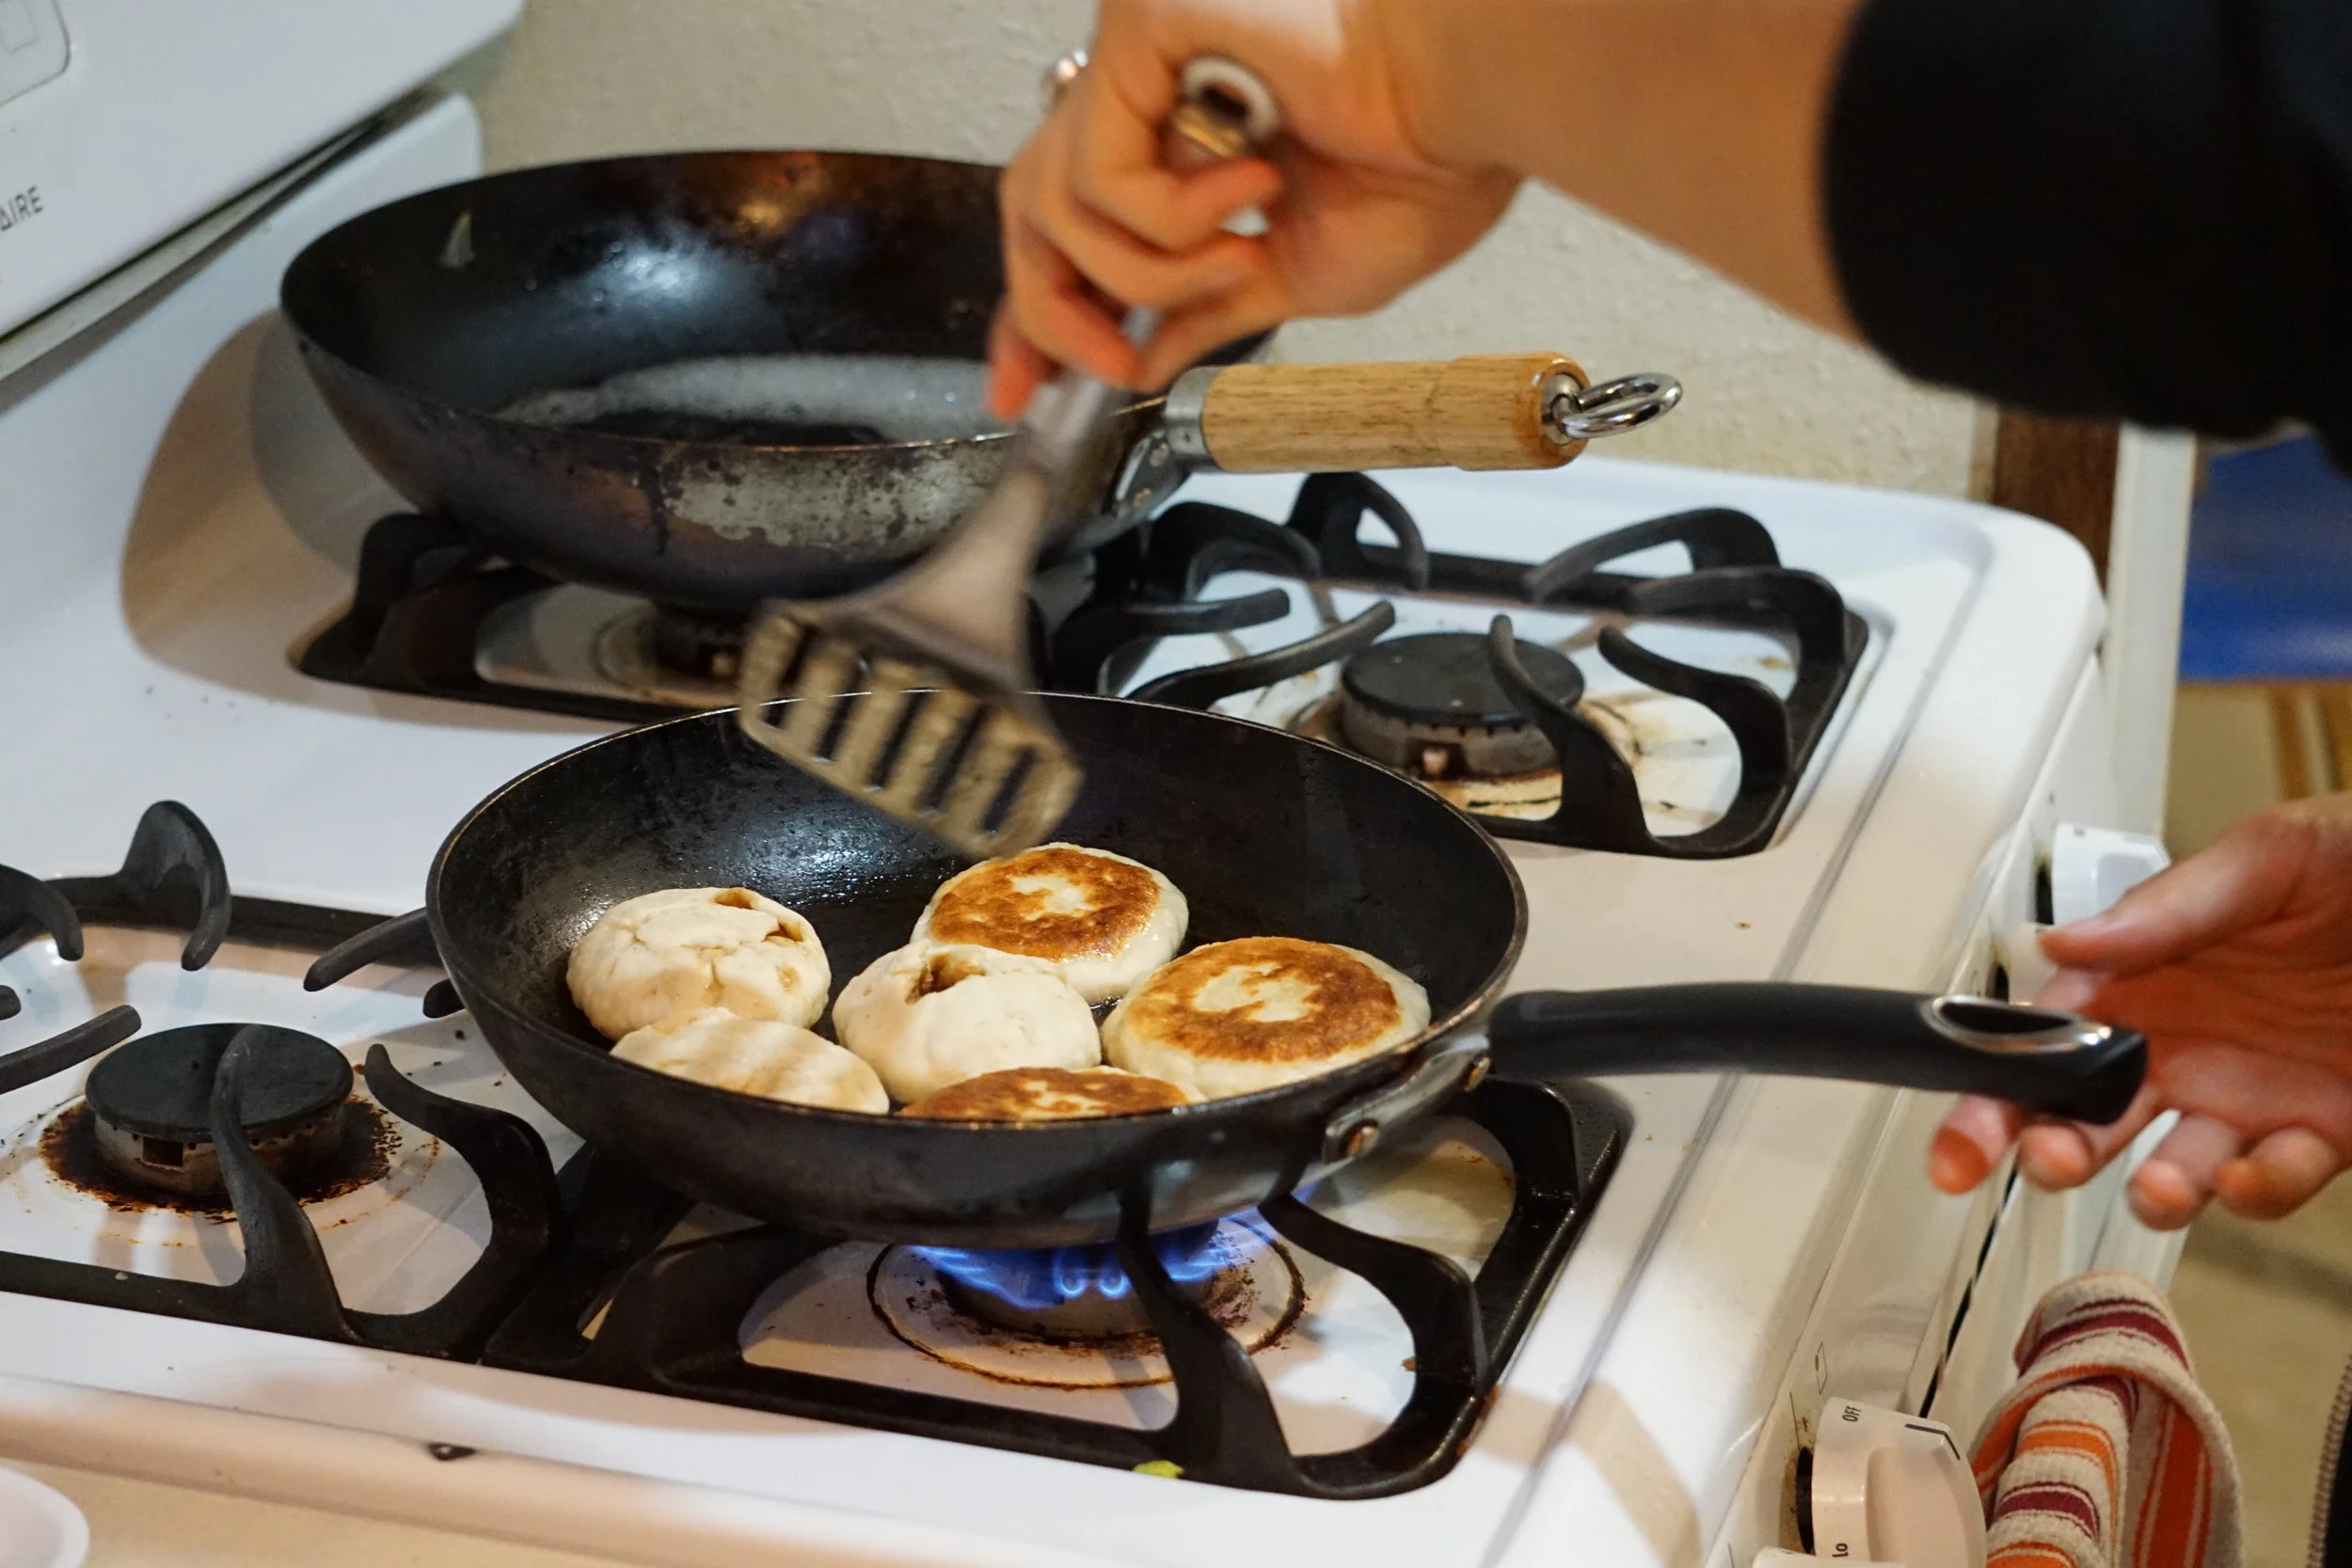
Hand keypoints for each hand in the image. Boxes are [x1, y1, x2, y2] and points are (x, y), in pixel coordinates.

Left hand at [986, 0, 1518, 417]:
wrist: (1469, 111)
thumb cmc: (1422, 163)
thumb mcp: (1295, 277)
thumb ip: (1205, 312)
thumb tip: (1142, 360)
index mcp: (1181, 145)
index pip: (1066, 228)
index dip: (1034, 313)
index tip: (1023, 390)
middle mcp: (1151, 91)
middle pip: (1032, 210)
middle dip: (1051, 310)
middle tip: (1107, 365)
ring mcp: (1141, 58)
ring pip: (1054, 200)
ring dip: (1146, 272)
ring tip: (1240, 256)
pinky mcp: (1143, 29)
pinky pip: (1095, 170)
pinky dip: (1165, 220)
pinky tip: (1249, 194)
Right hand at [1931, 794, 2351, 1227]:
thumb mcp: (2272, 855)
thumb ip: (2169, 904)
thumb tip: (2064, 942)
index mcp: (2150, 972)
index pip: (2047, 1035)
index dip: (1997, 1086)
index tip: (1967, 1135)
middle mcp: (2185, 1041)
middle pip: (2084, 1114)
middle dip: (2045, 1152)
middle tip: (2041, 1163)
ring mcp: (2250, 1093)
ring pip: (2170, 1167)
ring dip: (2154, 1190)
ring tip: (2158, 1188)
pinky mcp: (2322, 1133)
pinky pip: (2273, 1181)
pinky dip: (2257, 1188)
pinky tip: (2251, 1171)